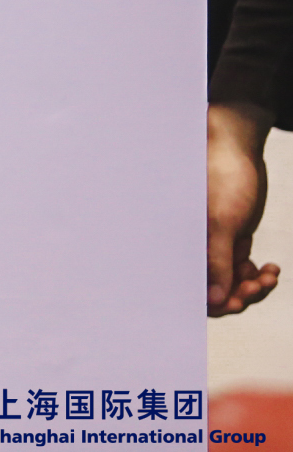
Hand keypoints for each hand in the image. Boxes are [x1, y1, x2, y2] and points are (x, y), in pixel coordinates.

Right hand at [210, 101, 279, 315]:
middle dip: (238, 293)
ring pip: (230, 284)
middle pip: (212, 291)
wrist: (238, 150)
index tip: (238, 300)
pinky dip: (256, 275)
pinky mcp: (228, 241)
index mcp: (181, 242)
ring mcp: (211, 246)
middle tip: (260, 284)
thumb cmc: (222, 177)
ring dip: (252, 285)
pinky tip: (269, 268)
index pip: (191, 289)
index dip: (212, 301)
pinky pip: (241, 271)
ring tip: (269, 274)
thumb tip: (215, 300)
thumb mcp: (222, 222)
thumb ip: (217, 262)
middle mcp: (193, 248)